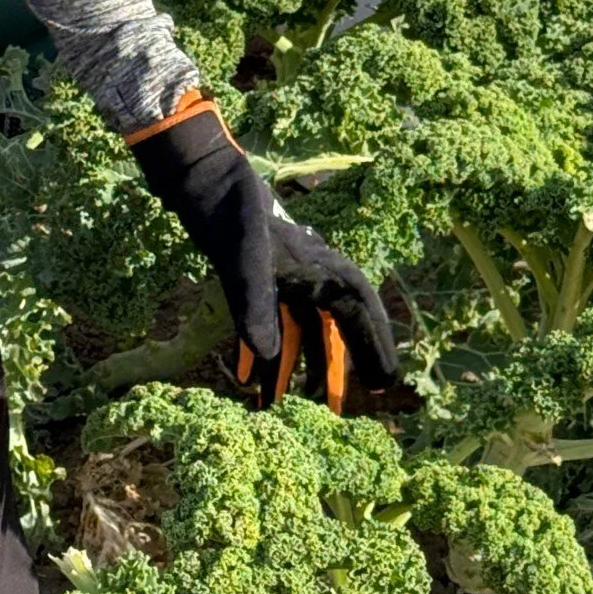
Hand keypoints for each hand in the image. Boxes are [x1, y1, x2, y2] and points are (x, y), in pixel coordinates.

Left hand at [128, 92, 398, 408]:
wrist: (207, 186)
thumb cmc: (234, 218)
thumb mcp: (245, 262)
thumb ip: (256, 307)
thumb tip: (266, 357)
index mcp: (328, 271)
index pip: (362, 316)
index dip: (376, 350)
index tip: (385, 382)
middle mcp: (318, 278)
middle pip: (338, 330)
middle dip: (341, 369)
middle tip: (350, 407)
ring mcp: (293, 282)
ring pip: (306, 333)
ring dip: (301, 368)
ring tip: (301, 405)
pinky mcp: (269, 283)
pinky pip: (277, 324)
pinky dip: (269, 350)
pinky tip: (254, 380)